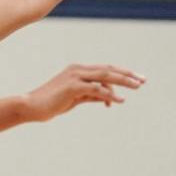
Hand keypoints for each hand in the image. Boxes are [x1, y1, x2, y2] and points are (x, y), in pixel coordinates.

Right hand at [21, 64, 145, 120]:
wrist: (32, 107)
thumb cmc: (52, 104)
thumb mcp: (76, 99)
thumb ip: (91, 96)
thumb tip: (109, 98)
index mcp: (79, 70)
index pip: (105, 69)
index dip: (122, 73)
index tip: (137, 79)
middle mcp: (78, 70)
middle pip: (108, 69)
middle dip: (127, 74)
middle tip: (143, 80)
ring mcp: (75, 76)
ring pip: (105, 76)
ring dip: (123, 81)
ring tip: (137, 87)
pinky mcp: (72, 87)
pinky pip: (95, 89)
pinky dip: (109, 94)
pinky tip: (119, 101)